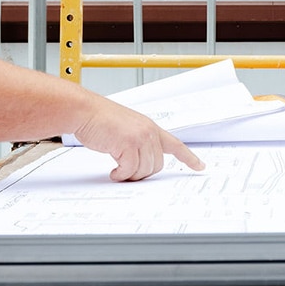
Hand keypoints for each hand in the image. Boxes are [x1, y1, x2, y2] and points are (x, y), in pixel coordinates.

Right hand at [72, 101, 204, 181]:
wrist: (85, 111)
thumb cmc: (99, 119)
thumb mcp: (126, 128)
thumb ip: (138, 142)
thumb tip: (141, 165)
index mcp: (150, 127)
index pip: (175, 144)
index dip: (189, 157)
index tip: (199, 166)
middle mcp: (148, 131)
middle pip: (157, 166)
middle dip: (142, 173)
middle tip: (126, 171)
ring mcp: (140, 137)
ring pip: (144, 170)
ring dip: (129, 175)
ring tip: (118, 169)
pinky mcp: (128, 144)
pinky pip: (129, 171)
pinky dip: (120, 175)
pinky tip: (113, 171)